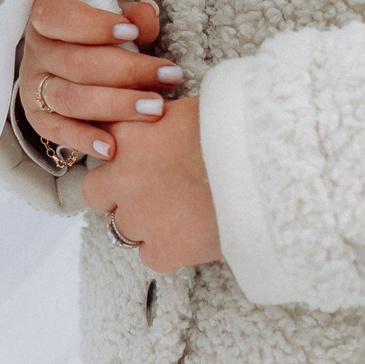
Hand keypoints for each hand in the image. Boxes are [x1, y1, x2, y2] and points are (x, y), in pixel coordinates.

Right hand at [19, 0, 182, 161]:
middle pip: (76, 63)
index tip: (132, 33)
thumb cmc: (95, 33)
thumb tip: (147, 15)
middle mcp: (35, 51)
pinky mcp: (39, 117)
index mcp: (45, 16)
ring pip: (71, 99)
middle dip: (126, 71)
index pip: (60, 17)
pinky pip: (59, 131)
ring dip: (116, 105)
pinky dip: (85, 139)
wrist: (67, 62)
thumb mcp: (111, 15)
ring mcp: (33, 86)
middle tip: (167, 76)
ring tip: (154, 109)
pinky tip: (113, 147)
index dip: (95, 25)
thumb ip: (130, 14)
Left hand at [81, 95, 221, 274]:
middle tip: (150, 191)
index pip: (99, 142)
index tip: (138, 155)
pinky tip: (191, 236)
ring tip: (176, 216)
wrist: (268, 171)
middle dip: (116, 194)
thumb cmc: (238, 130)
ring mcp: (139, 216)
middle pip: (96, 192)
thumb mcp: (192, 107)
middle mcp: (123, 176)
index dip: (119, 152)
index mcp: (128, 133)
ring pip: (119, 229)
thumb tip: (163, 116)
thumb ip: (163, 117)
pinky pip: (150, 256)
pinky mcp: (163, 250)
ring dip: (141, 224)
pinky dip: (167, 250)